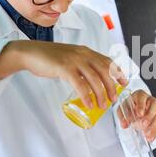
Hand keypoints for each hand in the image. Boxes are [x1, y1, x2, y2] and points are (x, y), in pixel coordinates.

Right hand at [0, 40, 127, 108]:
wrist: (31, 53)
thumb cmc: (50, 58)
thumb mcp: (70, 57)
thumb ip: (81, 64)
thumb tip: (91, 80)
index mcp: (86, 51)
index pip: (107, 61)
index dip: (118, 72)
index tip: (124, 82)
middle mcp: (83, 53)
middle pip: (104, 70)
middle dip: (112, 86)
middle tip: (114, 99)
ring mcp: (74, 60)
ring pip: (94, 78)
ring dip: (100, 94)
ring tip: (102, 105)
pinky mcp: (64, 68)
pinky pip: (79, 84)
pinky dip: (86, 95)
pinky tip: (88, 104)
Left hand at [116, 90, 155, 142]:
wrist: (133, 109)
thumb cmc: (129, 106)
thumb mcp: (122, 109)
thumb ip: (122, 115)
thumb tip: (124, 124)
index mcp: (140, 95)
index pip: (142, 97)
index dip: (141, 105)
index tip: (139, 114)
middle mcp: (150, 101)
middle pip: (155, 105)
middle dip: (150, 115)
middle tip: (143, 124)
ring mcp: (155, 109)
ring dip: (153, 126)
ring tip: (146, 134)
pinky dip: (155, 132)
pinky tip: (150, 137)